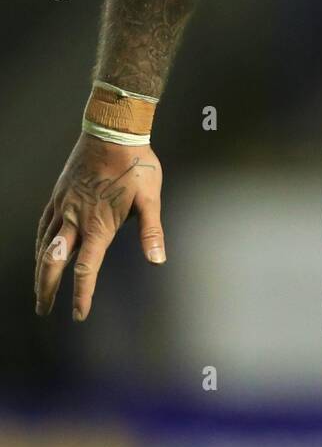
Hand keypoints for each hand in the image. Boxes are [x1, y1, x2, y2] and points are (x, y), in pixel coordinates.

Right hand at [35, 133, 164, 321]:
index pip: (86, 268)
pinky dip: (39, 244)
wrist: (113, 131)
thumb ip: (151, 231)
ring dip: (40, 270)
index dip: (81, 294)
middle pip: (53, 262)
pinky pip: (43, 224)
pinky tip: (40, 251)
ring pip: (44, 245)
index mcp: (99, 224)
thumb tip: (158, 260)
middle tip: (43, 310)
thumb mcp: (150, 198)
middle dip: (46, 289)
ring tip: (39, 289)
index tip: (79, 315)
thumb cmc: (137, 164)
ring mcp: (63, 205)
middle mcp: (75, 218)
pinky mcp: (59, 194)